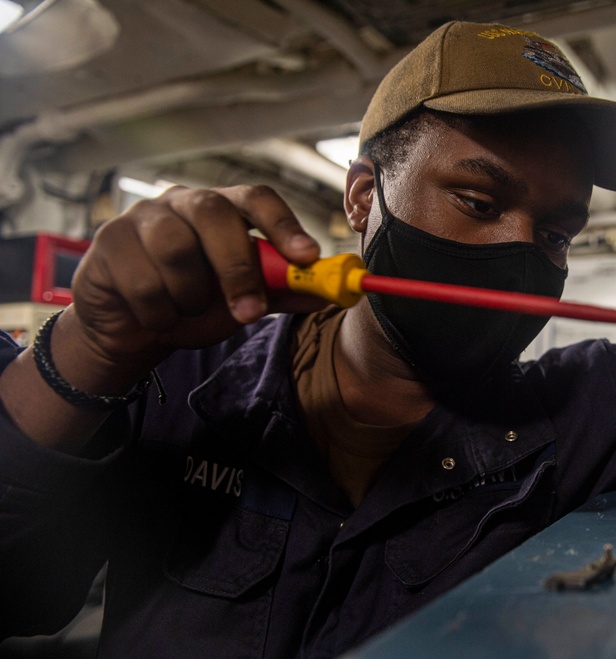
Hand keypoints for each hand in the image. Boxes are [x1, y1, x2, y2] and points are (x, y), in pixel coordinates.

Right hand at [69, 184, 321, 374]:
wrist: (134, 329)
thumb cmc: (195, 303)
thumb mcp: (246, 299)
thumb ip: (284, 291)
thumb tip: (333, 292)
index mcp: (224, 208)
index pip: (257, 198)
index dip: (283, 224)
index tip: (307, 257)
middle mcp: (183, 202)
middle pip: (215, 215)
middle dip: (237, 269)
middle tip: (250, 313)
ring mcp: (142, 217)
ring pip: (175, 249)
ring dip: (190, 296)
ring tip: (187, 310)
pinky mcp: (107, 242)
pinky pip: (142, 282)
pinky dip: (158, 312)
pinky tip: (156, 315)